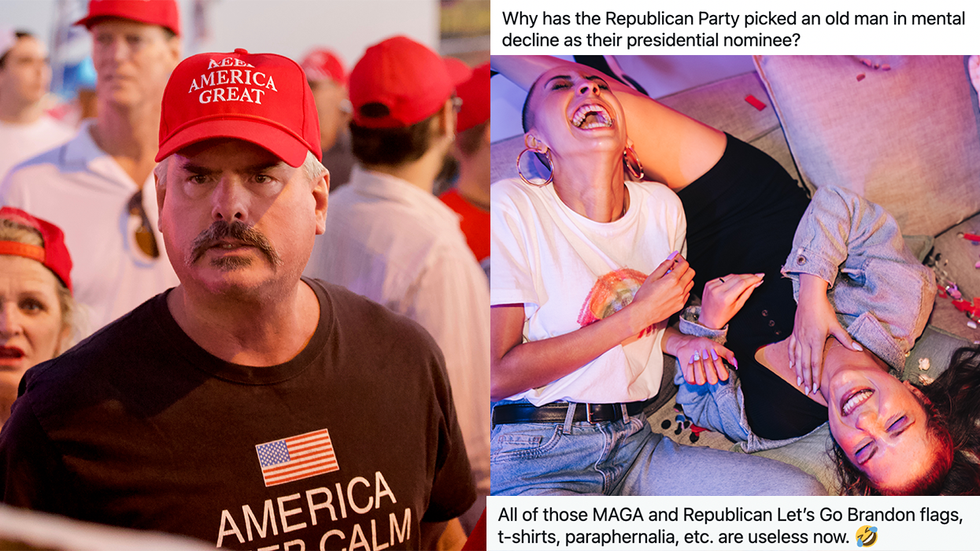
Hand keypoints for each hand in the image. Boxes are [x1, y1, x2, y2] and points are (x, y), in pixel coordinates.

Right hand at [628, 252, 694, 334]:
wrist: (643, 313)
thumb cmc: (644, 297)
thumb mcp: (652, 277)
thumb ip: (664, 266)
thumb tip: (671, 258)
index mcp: (672, 280)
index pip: (684, 265)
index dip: (681, 259)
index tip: (677, 259)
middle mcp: (679, 289)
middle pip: (691, 272)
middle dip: (685, 268)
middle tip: (676, 268)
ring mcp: (681, 298)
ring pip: (690, 283)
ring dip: (685, 278)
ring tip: (673, 280)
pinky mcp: (681, 305)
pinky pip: (687, 293)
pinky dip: (683, 289)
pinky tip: (673, 290)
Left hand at [673, 335, 736, 385]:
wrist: (689, 343)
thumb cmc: (704, 346)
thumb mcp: (717, 347)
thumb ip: (727, 354)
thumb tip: (735, 363)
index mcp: (719, 371)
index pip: (724, 376)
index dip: (719, 365)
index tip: (714, 352)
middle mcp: (710, 377)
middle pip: (713, 380)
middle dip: (708, 365)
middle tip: (705, 352)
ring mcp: (700, 378)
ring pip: (701, 381)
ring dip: (698, 367)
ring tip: (696, 355)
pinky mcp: (690, 378)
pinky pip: (690, 379)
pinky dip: (690, 368)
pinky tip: (691, 359)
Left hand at [699, 273, 763, 328]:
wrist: (708, 319)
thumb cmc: (723, 315)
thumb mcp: (738, 306)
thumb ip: (748, 292)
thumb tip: (756, 282)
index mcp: (726, 297)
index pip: (742, 283)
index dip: (753, 278)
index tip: (760, 276)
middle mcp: (717, 290)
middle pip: (737, 277)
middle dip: (748, 276)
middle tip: (756, 277)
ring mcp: (712, 286)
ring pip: (730, 275)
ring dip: (740, 277)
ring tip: (746, 281)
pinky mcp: (709, 283)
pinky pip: (723, 277)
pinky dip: (730, 279)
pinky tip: (733, 283)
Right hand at [789, 274, 861, 393]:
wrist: (809, 298)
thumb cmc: (823, 310)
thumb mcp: (836, 325)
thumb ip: (846, 339)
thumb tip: (858, 349)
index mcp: (816, 341)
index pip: (815, 363)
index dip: (815, 376)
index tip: (816, 387)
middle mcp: (805, 341)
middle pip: (805, 364)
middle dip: (806, 379)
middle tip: (808, 391)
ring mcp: (798, 338)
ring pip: (797, 359)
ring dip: (798, 372)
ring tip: (799, 382)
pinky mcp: (795, 333)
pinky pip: (792, 349)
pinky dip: (791, 358)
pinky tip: (791, 366)